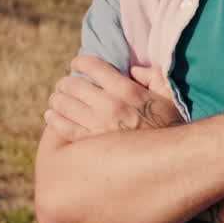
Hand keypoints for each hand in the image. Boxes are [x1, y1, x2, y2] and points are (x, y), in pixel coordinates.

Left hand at [44, 55, 182, 142]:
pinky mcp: (90, 146)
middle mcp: (110, 105)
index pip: (93, 66)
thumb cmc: (171, 126)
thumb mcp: (168, 95)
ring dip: (57, 99)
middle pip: (73, 85)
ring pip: (64, 105)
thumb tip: (135, 70)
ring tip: (56, 99)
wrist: (172, 160)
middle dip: (65, 82)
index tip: (77, 63)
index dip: (81, 62)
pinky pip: (63, 128)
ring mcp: (98, 126)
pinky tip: (52, 116)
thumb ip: (153, 76)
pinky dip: (54, 120)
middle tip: (64, 84)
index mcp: (127, 90)